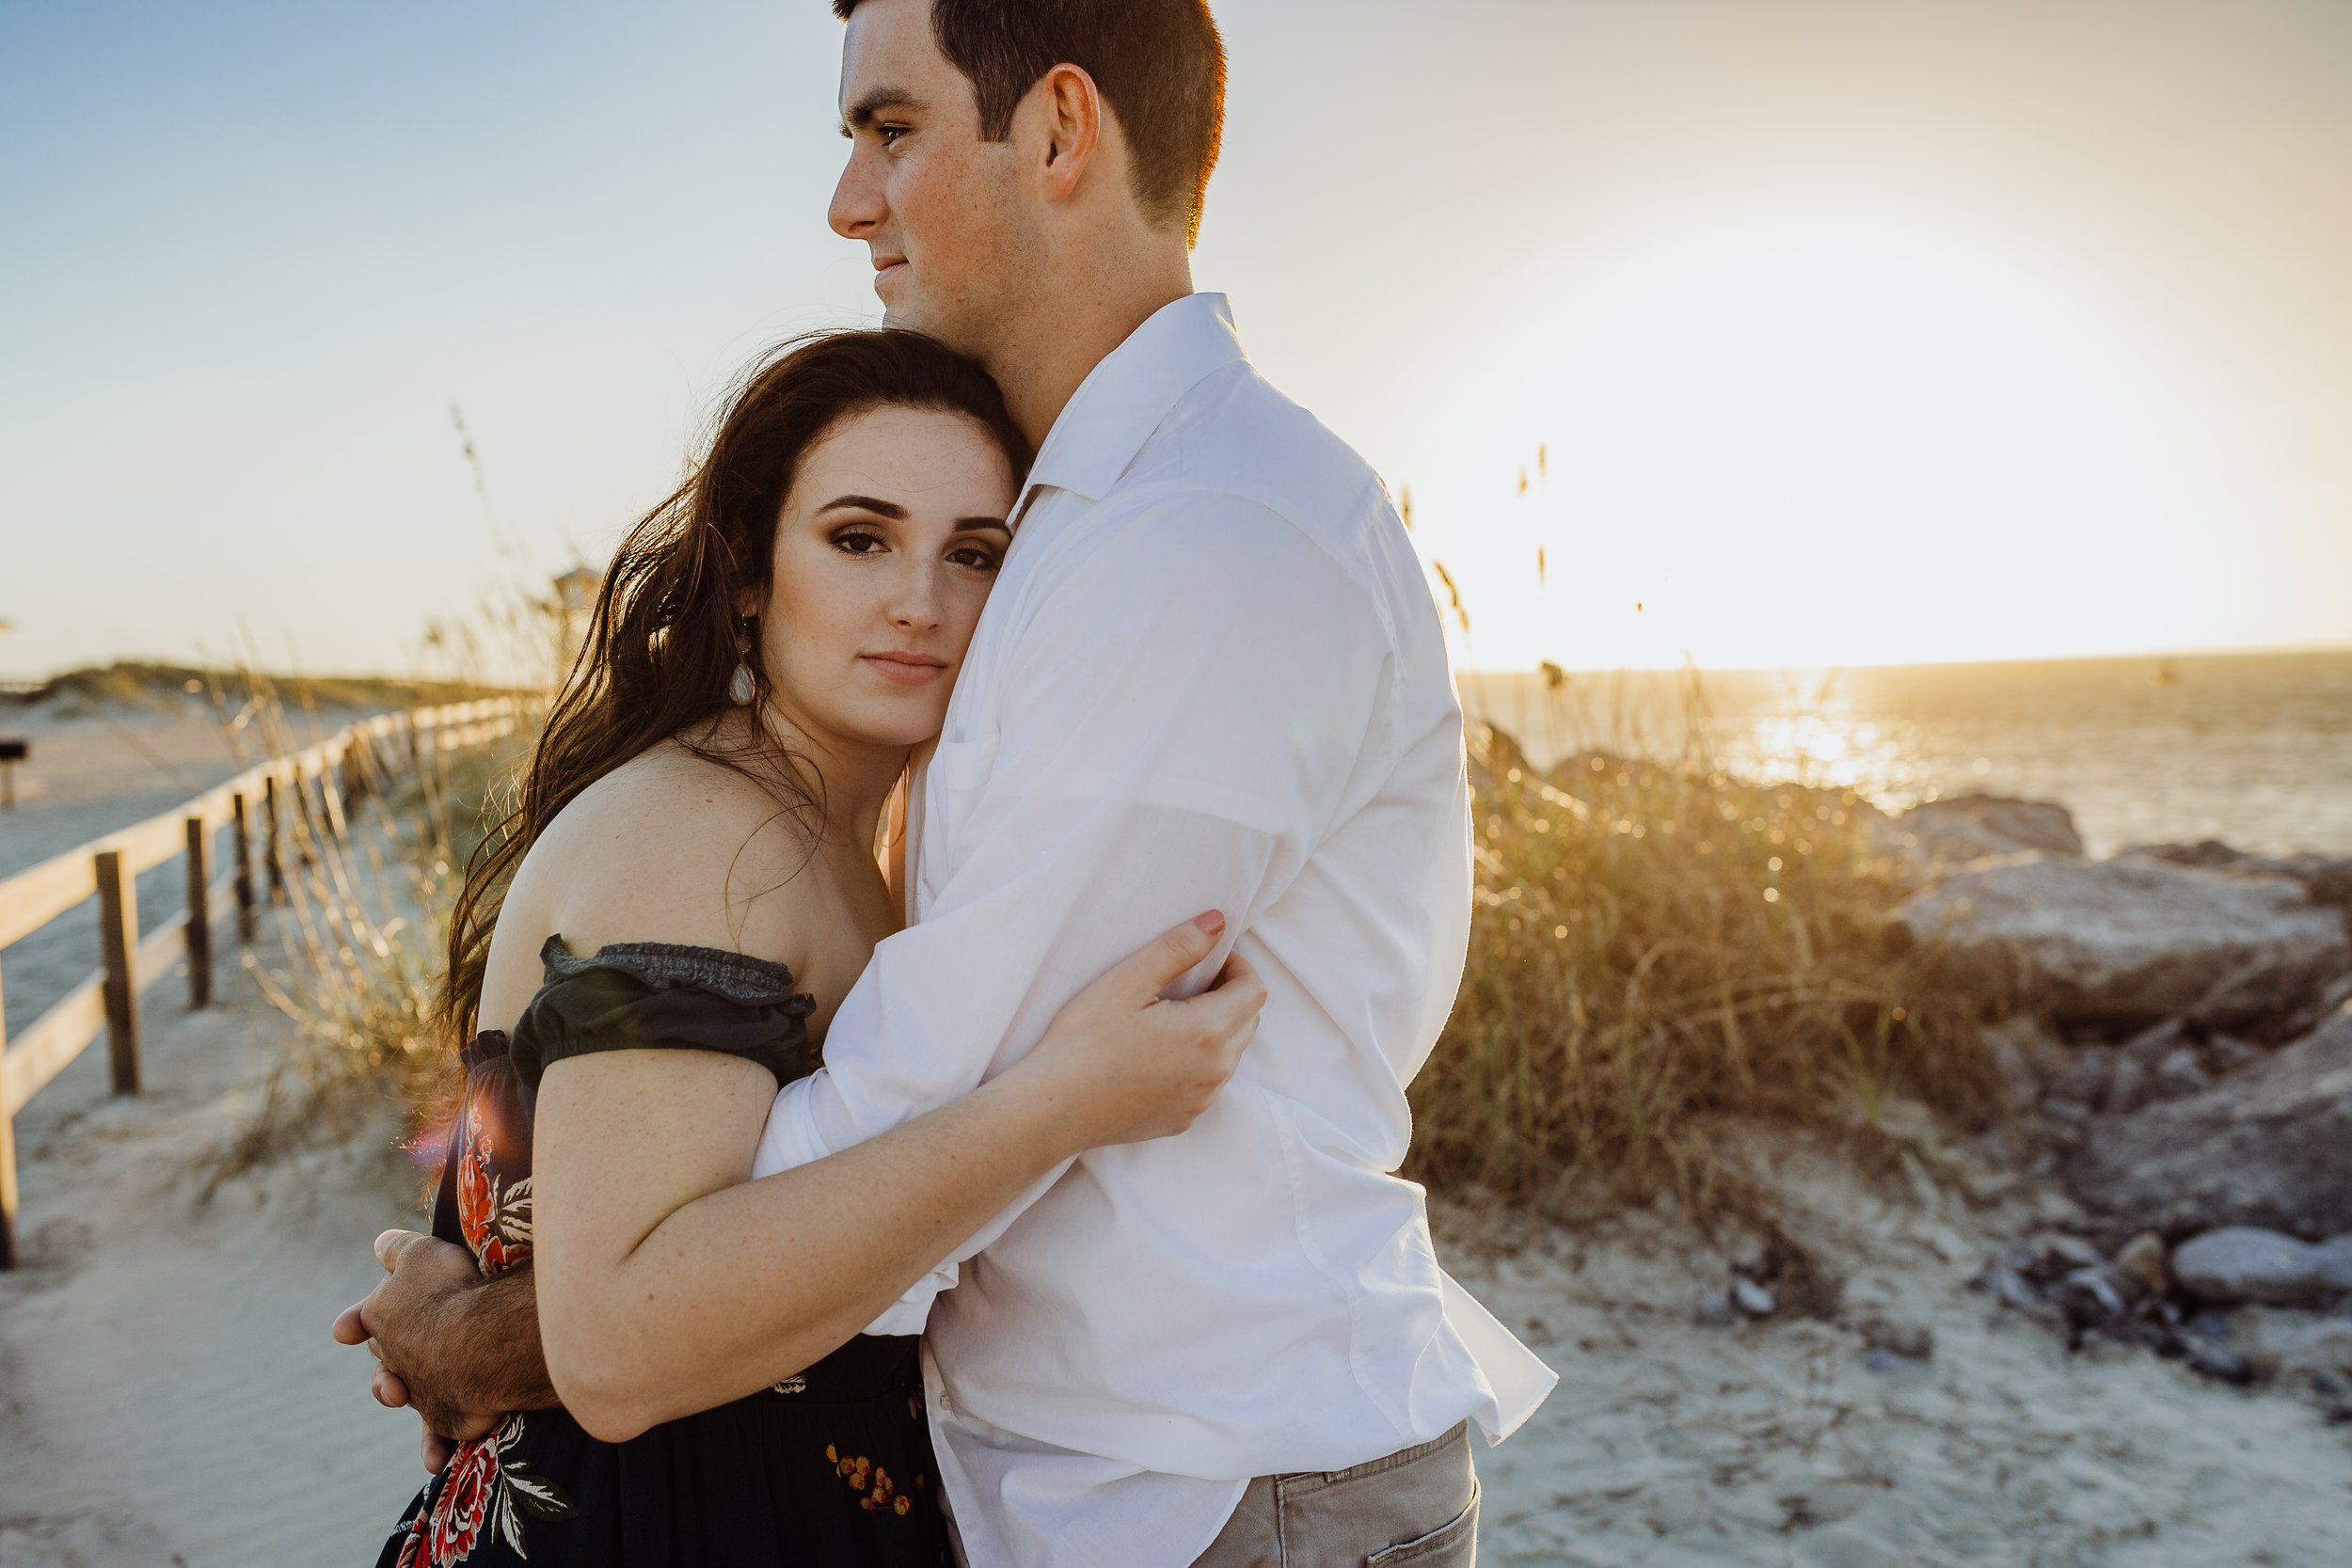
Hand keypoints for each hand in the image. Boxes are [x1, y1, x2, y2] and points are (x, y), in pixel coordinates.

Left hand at [331, 1229, 501, 1464]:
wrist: (478, 1342)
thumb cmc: (449, 1290)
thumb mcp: (422, 1254)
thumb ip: (399, 1251)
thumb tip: (380, 1242)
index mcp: (383, 1316)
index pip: (362, 1319)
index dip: (354, 1322)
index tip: (343, 1331)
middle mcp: (395, 1356)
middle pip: (385, 1359)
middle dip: (384, 1358)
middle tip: (394, 1342)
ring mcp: (419, 1389)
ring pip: (405, 1395)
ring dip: (400, 1396)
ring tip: (400, 1396)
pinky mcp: (446, 1416)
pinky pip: (438, 1431)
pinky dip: (434, 1445)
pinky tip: (433, 1461)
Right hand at [1014, 911, 1266, 1149]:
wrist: (1052, 1108)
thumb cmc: (1083, 1041)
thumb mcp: (1127, 981)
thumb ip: (1179, 947)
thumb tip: (1217, 922)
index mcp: (1208, 1032)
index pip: (1255, 990)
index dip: (1237, 967)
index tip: (1206, 960)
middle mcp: (1215, 1071)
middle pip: (1248, 1021)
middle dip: (1229, 996)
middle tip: (1186, 983)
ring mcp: (1201, 1100)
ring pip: (1230, 1054)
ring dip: (1215, 1029)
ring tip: (1168, 1018)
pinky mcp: (1184, 1119)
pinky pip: (1207, 1082)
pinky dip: (1197, 1061)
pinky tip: (1156, 1054)